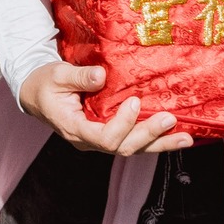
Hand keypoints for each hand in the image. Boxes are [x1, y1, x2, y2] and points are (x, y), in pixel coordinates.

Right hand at [16, 61, 192, 155]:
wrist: (38, 94)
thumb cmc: (45, 83)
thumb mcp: (57, 75)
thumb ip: (78, 76)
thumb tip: (102, 76)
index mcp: (74, 128)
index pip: (102, 137)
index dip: (122, 124)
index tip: (134, 102)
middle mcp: (89, 141)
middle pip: (122, 147)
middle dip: (148, 134)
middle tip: (169, 119)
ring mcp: (100, 141)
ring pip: (133, 149)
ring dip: (160, 144)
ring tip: (186, 138)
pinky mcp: (109, 135)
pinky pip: (134, 142)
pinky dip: (156, 141)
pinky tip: (177, 137)